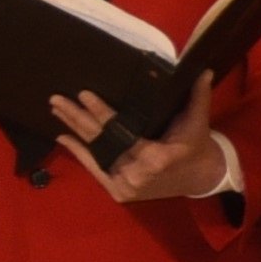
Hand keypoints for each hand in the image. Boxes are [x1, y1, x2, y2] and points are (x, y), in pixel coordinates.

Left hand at [60, 81, 232, 205]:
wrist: (202, 179)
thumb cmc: (198, 147)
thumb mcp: (197, 122)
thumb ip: (198, 96)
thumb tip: (203, 70)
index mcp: (157, 158)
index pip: (121, 132)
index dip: (101, 112)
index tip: (84, 95)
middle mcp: (136, 174)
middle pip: (101, 141)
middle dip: (77, 119)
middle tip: (57, 100)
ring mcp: (125, 185)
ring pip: (95, 153)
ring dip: (74, 132)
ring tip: (57, 112)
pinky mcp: (118, 191)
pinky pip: (96, 168)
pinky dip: (80, 152)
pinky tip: (64, 136)